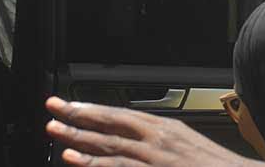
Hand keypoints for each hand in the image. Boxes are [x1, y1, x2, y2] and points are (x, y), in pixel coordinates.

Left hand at [45, 97, 264, 166]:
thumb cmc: (212, 165)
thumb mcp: (185, 144)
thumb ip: (158, 140)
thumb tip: (134, 137)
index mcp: (164, 127)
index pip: (121, 114)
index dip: (93, 109)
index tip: (70, 105)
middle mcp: (157, 137)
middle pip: (110, 123)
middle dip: (78, 115)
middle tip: (52, 108)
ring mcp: (154, 156)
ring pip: (109, 144)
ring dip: (78, 137)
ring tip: (54, 130)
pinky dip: (94, 163)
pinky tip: (73, 158)